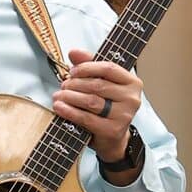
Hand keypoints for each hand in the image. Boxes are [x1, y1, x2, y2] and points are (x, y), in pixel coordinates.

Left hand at [52, 49, 142, 163]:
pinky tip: (60, 108)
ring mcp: (124, 115)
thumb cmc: (107, 108)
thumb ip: (90, 66)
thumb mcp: (102, 85)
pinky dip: (70, 112)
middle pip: (98, 85)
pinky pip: (86, 118)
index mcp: (132, 82)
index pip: (108, 68)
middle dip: (76, 84)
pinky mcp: (112, 130)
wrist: (112, 139)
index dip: (87, 67)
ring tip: (59, 96)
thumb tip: (73, 52)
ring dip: (70, 97)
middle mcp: (132, 98)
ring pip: (91, 101)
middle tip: (63, 85)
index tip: (72, 71)